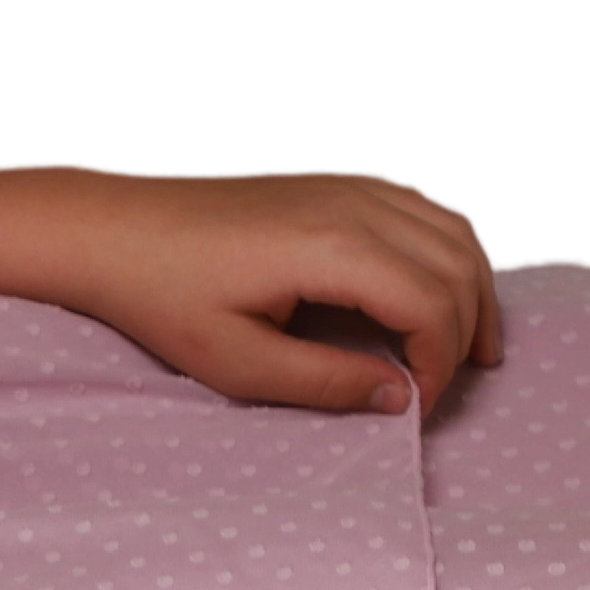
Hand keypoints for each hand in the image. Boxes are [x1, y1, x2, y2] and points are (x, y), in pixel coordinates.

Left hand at [16, 167, 506, 417]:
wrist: (115, 230)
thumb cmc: (161, 294)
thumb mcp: (235, 362)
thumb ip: (323, 383)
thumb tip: (397, 398)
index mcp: (333, 248)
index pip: (433, 305)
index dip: (441, 364)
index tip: (419, 406)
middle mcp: (355, 205)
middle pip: (458, 267)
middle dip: (467, 332)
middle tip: (450, 385)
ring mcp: (351, 186)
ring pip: (456, 230)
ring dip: (473, 288)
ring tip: (469, 345)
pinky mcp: (340, 183)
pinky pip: (428, 207)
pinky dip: (451, 249)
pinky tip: (440, 288)